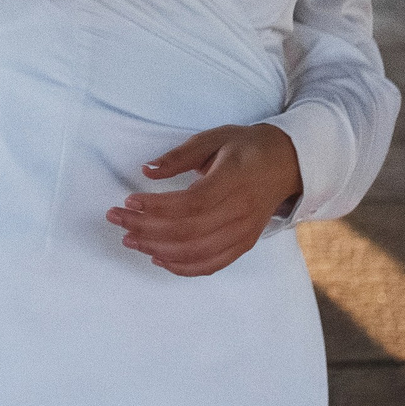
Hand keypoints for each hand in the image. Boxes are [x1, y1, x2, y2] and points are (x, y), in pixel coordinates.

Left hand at [105, 124, 302, 278]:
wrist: (287, 164)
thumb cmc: (246, 147)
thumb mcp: (214, 138)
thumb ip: (180, 156)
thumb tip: (147, 170)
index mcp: (233, 180)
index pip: (191, 203)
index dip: (157, 207)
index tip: (129, 200)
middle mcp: (240, 212)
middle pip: (188, 231)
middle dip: (146, 229)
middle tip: (117, 219)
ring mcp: (243, 232)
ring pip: (196, 252)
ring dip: (158, 249)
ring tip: (130, 239)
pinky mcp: (243, 244)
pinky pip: (211, 265)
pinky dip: (182, 267)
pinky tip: (158, 257)